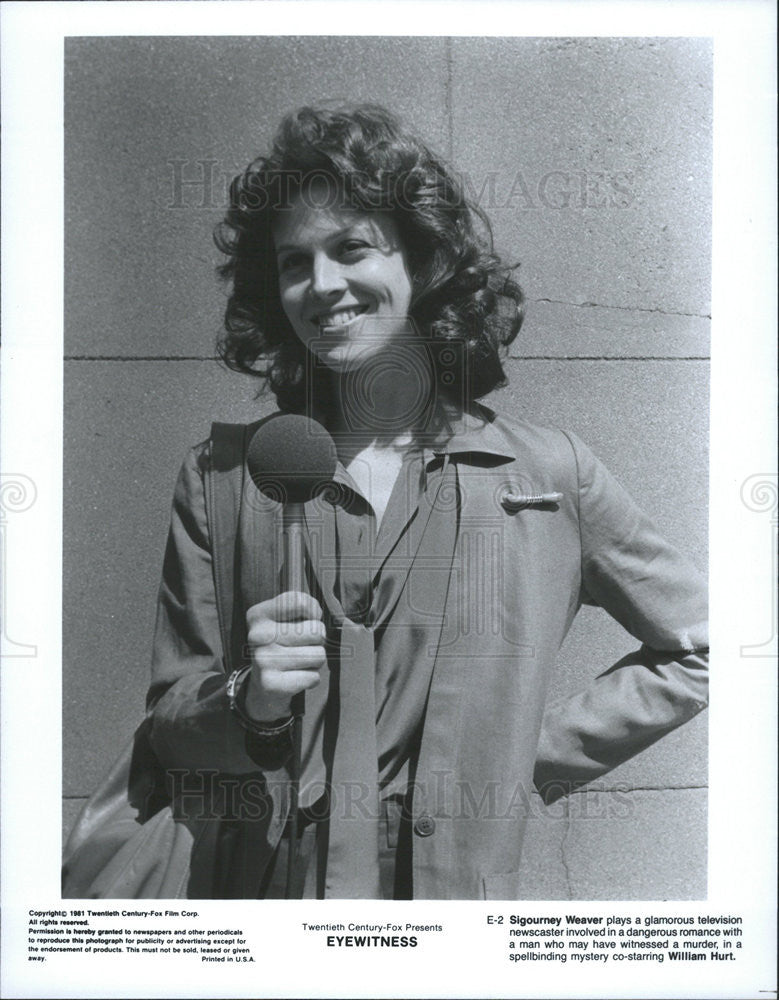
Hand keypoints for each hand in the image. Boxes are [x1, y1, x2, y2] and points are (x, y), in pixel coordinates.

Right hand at [244, 591, 325, 721]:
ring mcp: (262, 660)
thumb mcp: (286, 615)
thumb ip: (304, 604)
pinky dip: (311, 678)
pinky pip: (314, 677)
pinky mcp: (271, 684)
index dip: (312, 612)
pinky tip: (295, 676)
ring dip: (315, 660)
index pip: (300, 603)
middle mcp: (257, 636)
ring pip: (319, 655)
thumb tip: (315, 614)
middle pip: (317, 631)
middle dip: (316, 640)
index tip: (304, 620)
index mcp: (258, 615)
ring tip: (298, 661)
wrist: (262, 681)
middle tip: (300, 646)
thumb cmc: (282, 641)